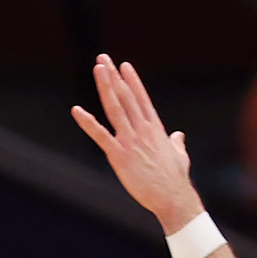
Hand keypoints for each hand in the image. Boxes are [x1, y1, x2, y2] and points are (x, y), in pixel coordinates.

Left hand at [71, 55, 203, 234]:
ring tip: (98, 69)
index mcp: (155, 129)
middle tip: (103, 59)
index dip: (132, 81)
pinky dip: (87, 123)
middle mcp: (142, 130)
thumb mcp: (180, 156)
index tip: (124, 66)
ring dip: (105, 86)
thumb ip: (176, 143)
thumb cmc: (176, 180)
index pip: (142, 99)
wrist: (173, 198)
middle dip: (114, 76)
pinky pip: (100, 136)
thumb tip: (178, 136)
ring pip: (115, 108)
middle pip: (126, 97)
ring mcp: (130, 141)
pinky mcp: (119, 156)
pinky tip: (77, 111)